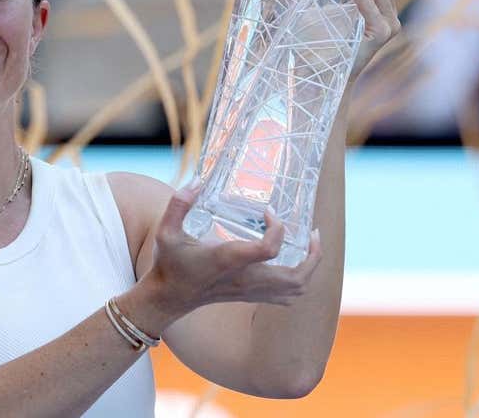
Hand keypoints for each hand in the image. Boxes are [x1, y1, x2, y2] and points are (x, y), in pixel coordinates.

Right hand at [141, 183, 323, 317]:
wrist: (169, 298)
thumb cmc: (169, 264)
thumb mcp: (166, 232)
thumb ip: (177, 204)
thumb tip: (197, 181)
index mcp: (228, 260)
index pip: (268, 249)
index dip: (277, 228)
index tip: (268, 212)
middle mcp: (245, 279)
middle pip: (295, 277)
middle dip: (312, 254)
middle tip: (312, 232)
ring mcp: (251, 291)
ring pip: (296, 289)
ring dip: (310, 267)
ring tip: (309, 244)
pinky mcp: (251, 296)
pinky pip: (288, 296)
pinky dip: (300, 280)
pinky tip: (294, 261)